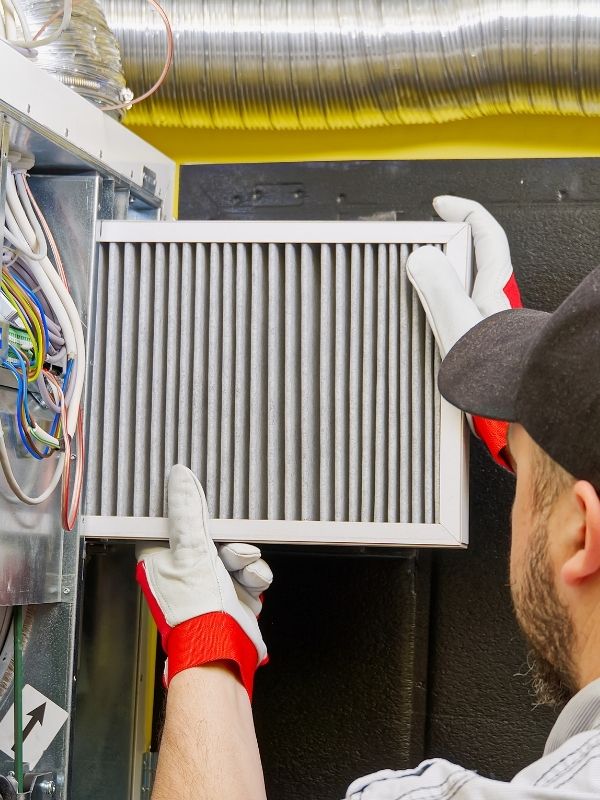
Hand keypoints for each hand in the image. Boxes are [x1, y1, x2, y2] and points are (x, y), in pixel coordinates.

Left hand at [136, 465, 271, 698]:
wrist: (223, 652)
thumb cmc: (195, 611)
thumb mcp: (191, 549)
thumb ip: (188, 512)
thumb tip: (180, 477)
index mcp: (160, 561)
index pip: (173, 524)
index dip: (189, 513)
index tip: (203, 505)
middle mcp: (182, 573)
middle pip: (210, 536)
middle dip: (228, 540)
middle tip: (230, 547)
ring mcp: (208, 586)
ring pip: (234, 553)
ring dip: (244, 559)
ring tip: (242, 570)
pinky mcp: (232, 596)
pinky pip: (249, 573)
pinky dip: (254, 577)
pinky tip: (251, 584)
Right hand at [406, 196, 522, 468]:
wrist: (512, 407)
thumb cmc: (495, 373)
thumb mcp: (458, 324)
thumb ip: (439, 288)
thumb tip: (421, 257)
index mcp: (491, 289)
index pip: (485, 233)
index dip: (463, 211)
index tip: (439, 204)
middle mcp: (490, 302)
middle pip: (469, 258)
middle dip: (441, 247)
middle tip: (414, 246)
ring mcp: (482, 322)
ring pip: (457, 287)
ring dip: (434, 282)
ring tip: (409, 285)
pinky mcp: (473, 343)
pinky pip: (450, 314)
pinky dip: (434, 310)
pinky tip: (420, 323)